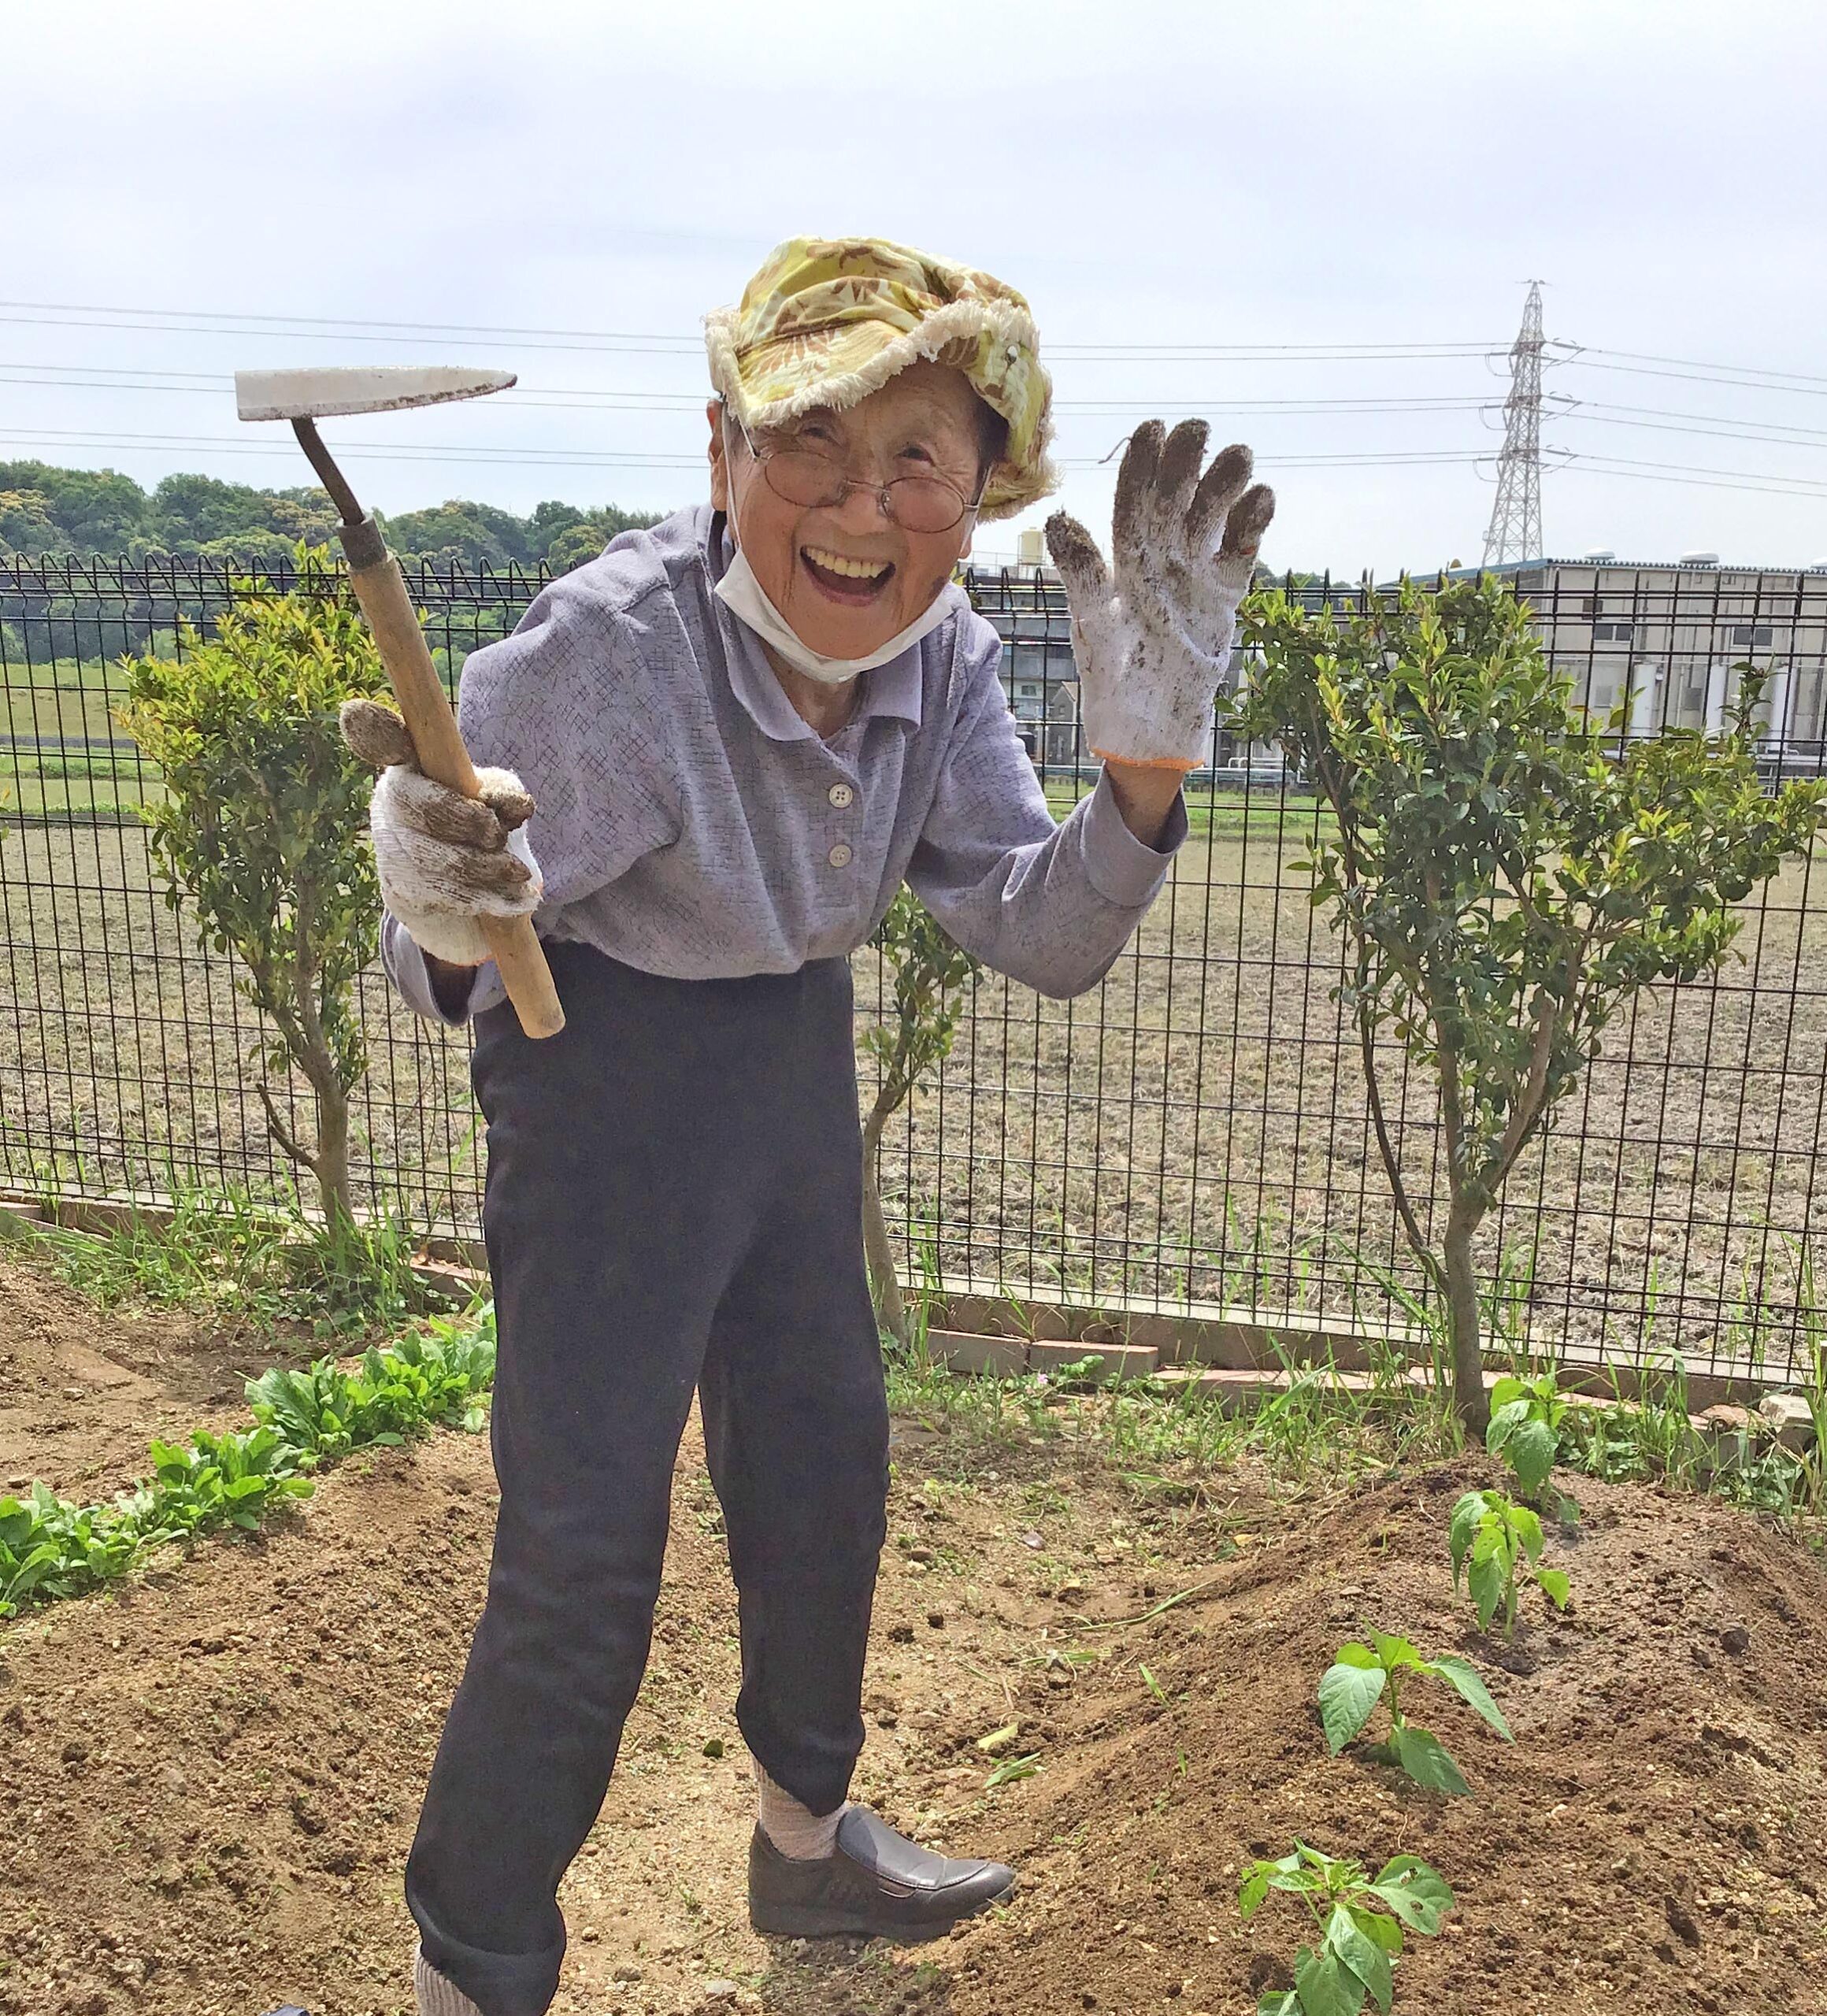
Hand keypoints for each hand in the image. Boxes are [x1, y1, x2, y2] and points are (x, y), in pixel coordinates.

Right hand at [340, 698, 541, 966]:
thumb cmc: (473, 828)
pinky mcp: (401, 892)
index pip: (386, 744)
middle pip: (418, 806)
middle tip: (498, 834)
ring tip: (518, 874)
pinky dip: (483, 898)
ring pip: (434, 858)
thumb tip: (517, 806)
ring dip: (483, 867)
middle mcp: (390, 806)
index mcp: (410, 770)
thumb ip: (503, 794)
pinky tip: (511, 898)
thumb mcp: (493, 800)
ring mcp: (391, 850)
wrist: (455, 892)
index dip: (373, 731)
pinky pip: (441, 896)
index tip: (356, 713)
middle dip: (463, 820)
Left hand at [1045, 420, 1274, 770]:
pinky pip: (1241, 548)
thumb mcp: (1095, 626)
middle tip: (1198, 429)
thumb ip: (1084, 574)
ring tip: (1239, 457)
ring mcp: (1196, 573)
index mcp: (1124, 562)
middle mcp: (1160, 559)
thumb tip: (1059, 519)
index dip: (1142, 465)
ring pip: (1212, 514)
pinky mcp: (1226, 593)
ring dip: (1224, 483)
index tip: (1153, 428)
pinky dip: (1253, 523)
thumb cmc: (1114, 682)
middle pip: (1175, 498)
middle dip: (1186, 461)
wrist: (1153, 729)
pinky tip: (1261, 499)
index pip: (1132, 502)